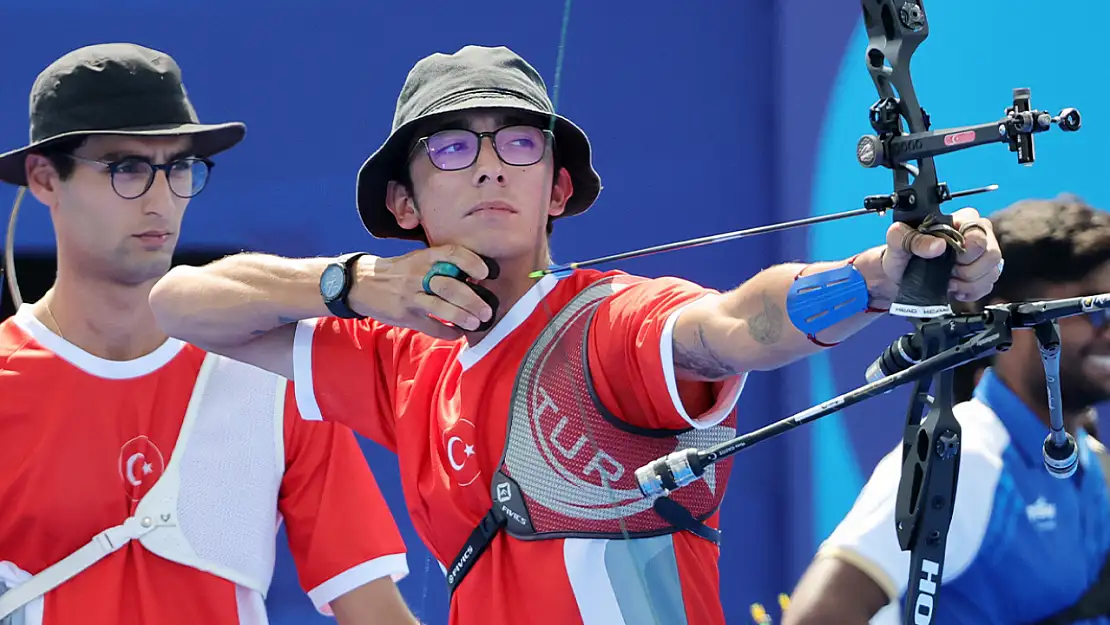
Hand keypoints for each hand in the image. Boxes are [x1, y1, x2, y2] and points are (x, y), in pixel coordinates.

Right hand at [348, 244, 493, 339]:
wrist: (362, 283)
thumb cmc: (398, 271)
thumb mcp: (417, 260)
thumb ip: (441, 266)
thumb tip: (473, 279)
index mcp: (424, 257)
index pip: (452, 253)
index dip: (471, 262)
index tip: (485, 273)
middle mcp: (418, 275)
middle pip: (451, 286)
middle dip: (473, 300)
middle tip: (487, 310)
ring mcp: (410, 296)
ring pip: (441, 308)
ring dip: (462, 317)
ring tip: (476, 323)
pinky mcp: (405, 315)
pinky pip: (431, 327)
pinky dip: (448, 332)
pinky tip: (458, 333)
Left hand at [878, 206, 1002, 303]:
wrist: (897, 278)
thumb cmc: (900, 256)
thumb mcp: (896, 244)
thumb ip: (911, 238)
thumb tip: (938, 244)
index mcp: (958, 220)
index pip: (979, 230)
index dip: (967, 249)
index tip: (951, 259)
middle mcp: (975, 235)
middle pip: (991, 254)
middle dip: (968, 270)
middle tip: (948, 272)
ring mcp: (981, 255)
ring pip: (992, 272)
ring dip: (968, 283)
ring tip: (949, 281)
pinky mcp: (981, 274)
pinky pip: (988, 286)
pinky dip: (970, 292)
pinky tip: (955, 289)